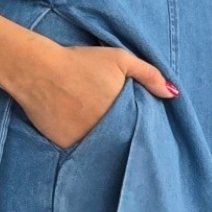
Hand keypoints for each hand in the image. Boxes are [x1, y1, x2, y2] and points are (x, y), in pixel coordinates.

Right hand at [11, 39, 178, 152]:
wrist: (38, 71)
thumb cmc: (80, 61)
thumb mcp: (120, 59)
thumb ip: (149, 75)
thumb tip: (173, 94)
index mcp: (125, 113)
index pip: (141, 128)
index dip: (139, 126)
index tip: (136, 122)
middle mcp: (108, 132)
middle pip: (122, 140)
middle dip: (123, 135)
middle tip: (115, 125)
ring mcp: (87, 141)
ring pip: (103, 148)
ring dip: (104, 143)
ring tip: (95, 128)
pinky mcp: (67, 147)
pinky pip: (82, 151)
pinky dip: (83, 145)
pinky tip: (79, 130)